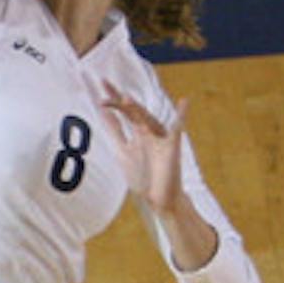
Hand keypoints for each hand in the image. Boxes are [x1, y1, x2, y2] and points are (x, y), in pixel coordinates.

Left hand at [98, 81, 186, 215]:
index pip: (123, 113)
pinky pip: (177, 129)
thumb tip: (102, 114)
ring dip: (137, 109)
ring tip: (125, 99)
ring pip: (148, 119)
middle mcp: (149, 132)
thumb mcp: (123, 151)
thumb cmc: (144, 175)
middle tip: (104, 83)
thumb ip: (115, 131)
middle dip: (118, 100)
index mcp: (138, 132)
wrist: (161, 199)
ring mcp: (161, 139)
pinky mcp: (173, 147)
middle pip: (132, 112)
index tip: (99, 85)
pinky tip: (184, 102)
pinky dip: (181, 115)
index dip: (111, 101)